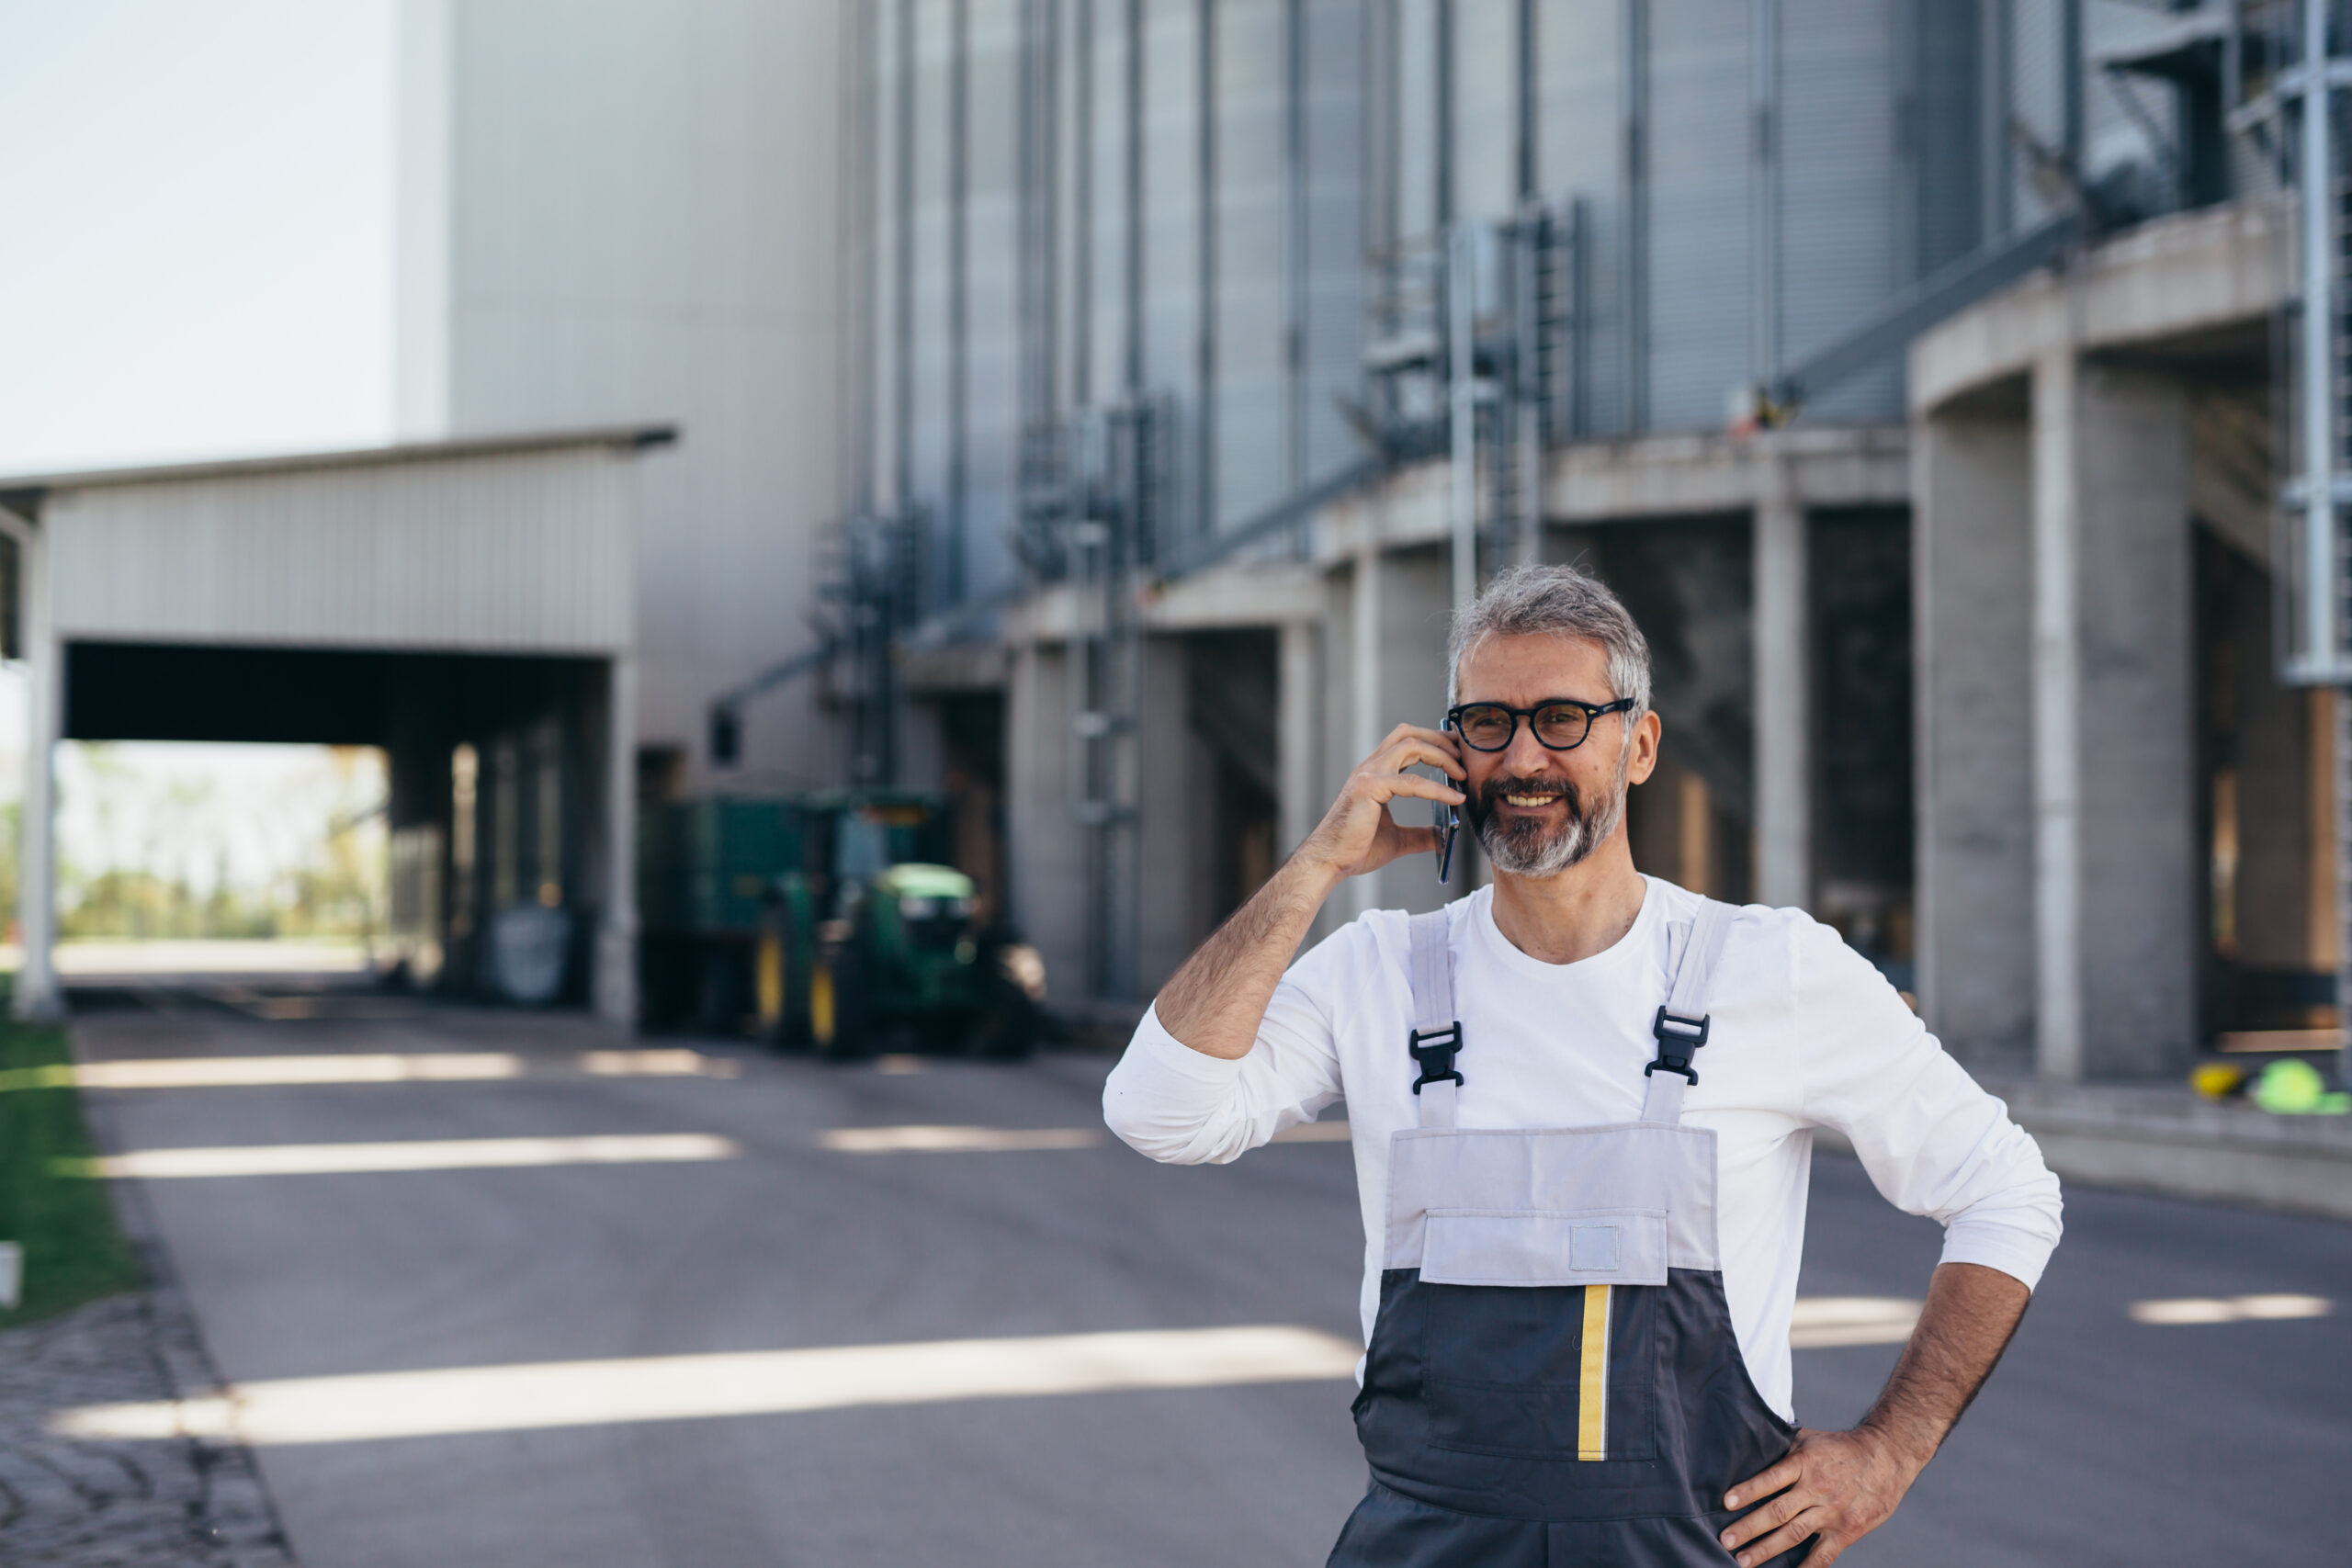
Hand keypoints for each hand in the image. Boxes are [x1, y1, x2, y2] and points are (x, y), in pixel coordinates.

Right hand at [1295, 723, 1465, 882]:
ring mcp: (1368, 774)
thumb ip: (1420, 835)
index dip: (1432, 742)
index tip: (1457, 752)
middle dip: (1440, 739)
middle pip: (1408, 734)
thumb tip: (1443, 839)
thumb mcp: (1397, 840)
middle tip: (1464, 754)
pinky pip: (1412, 782)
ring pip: (1411, 745)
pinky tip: (1455, 798)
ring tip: (1462, 774)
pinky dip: (1438, 788)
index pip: (1405, 742)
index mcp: (1374, 774)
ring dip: (1442, 755)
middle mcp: (1369, 767)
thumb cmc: (1355, 850)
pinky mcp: (1369, 788)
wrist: (1330, 862)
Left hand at [1718, 1425, 1922, 1565]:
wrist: (1885, 1456)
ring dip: (1766, 1550)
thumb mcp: (1809, 1439)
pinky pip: (1823, 1555)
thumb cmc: (1840, 1447)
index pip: (1771, 1478)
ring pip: (1794, 1534)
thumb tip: (1747, 1452)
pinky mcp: (1847, 1531)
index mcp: (1805, 1463)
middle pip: (1778, 1512)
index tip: (1726, 1503)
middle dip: (1749, 1528)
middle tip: (1725, 1541)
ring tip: (1743, 1561)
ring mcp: (1832, 1512)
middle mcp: (1817, 1488)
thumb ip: (1781, 1449)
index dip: (1749, 1490)